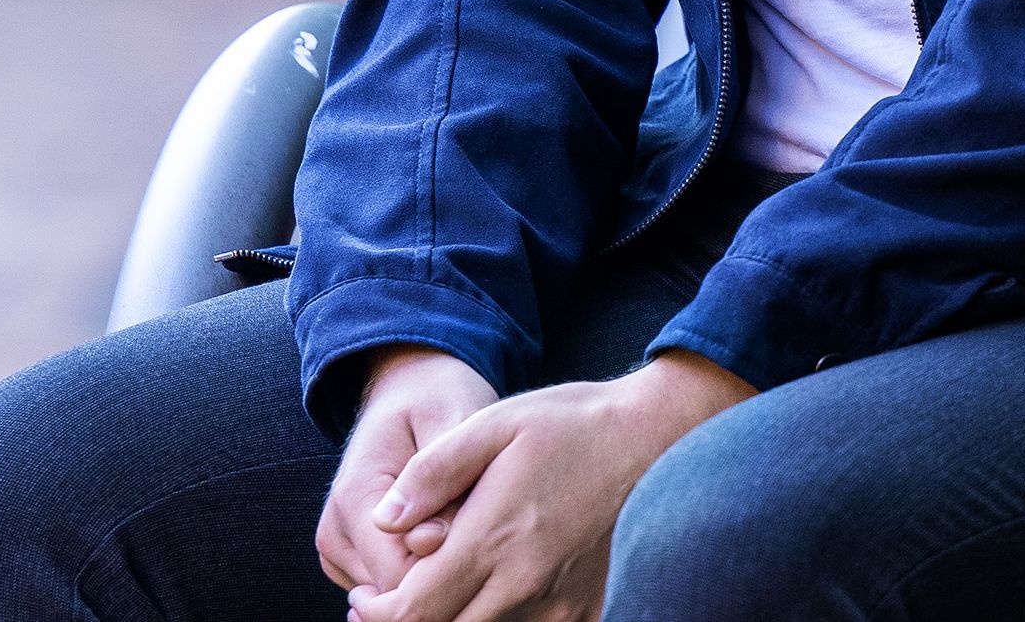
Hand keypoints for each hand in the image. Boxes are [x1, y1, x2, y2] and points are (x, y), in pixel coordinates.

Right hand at [322, 347, 498, 594]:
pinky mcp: (349, 562)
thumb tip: (432, 544)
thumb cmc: (438, 404)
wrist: (409, 391)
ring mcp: (338, 551)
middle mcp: (336, 531)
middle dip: (445, 574)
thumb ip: (443, 482)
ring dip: (435, 574)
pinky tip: (449, 537)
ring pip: (395, 598)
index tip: (490, 538)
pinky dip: (424, 573)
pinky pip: (393, 590)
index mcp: (355, 497)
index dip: (452, 568)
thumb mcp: (451, 423)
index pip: (399, 576)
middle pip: (396, 593)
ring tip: (466, 526)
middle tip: (486, 530)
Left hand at [347, 350, 753, 621]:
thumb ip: (432, 475)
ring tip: (436, 595)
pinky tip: (491, 596)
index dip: (378, 615)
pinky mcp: (589, 610)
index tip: (365, 600)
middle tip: (390, 602)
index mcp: (493, 540)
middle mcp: (525, 585)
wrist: (659, 436)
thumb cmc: (572, 424)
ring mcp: (562, 605)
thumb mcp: (493, 425)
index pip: (413, 613)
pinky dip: (501, 621)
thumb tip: (384, 521)